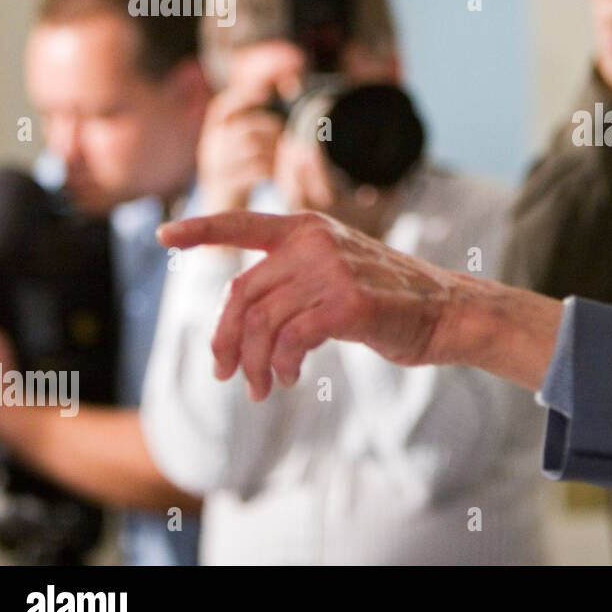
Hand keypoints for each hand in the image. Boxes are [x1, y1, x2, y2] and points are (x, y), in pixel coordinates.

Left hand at [156, 211, 561, 399]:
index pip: (244, 224)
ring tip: (262, 388)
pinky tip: (290, 378)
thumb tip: (240, 320)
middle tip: (224, 374)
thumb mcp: (338, 273)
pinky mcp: (349, 303)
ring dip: (252, 365)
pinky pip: (290, 341)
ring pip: (261, 324)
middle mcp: (316, 242)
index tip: (163, 238)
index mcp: (309, 228)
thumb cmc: (390, 300)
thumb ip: (294, 278)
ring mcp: (333, 270)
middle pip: (242, 293)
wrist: (448, 312)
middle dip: (224, 340)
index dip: (201, 230)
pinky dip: (281, 366)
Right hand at [196, 85, 284, 213]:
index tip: (266, 93)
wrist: (220, 204)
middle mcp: (210, 147)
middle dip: (270, 130)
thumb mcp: (235, 144)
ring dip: (274, 150)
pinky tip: (278, 171)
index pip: (221, 108)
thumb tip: (270, 94)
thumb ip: (248, 125)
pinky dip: (271, 169)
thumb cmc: (237, 168)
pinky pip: (254, 171)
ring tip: (285, 154)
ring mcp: (216, 167)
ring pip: (251, 150)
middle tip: (285, 135)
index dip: (242, 98)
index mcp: (212, 133)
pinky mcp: (226, 185)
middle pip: (245, 130)